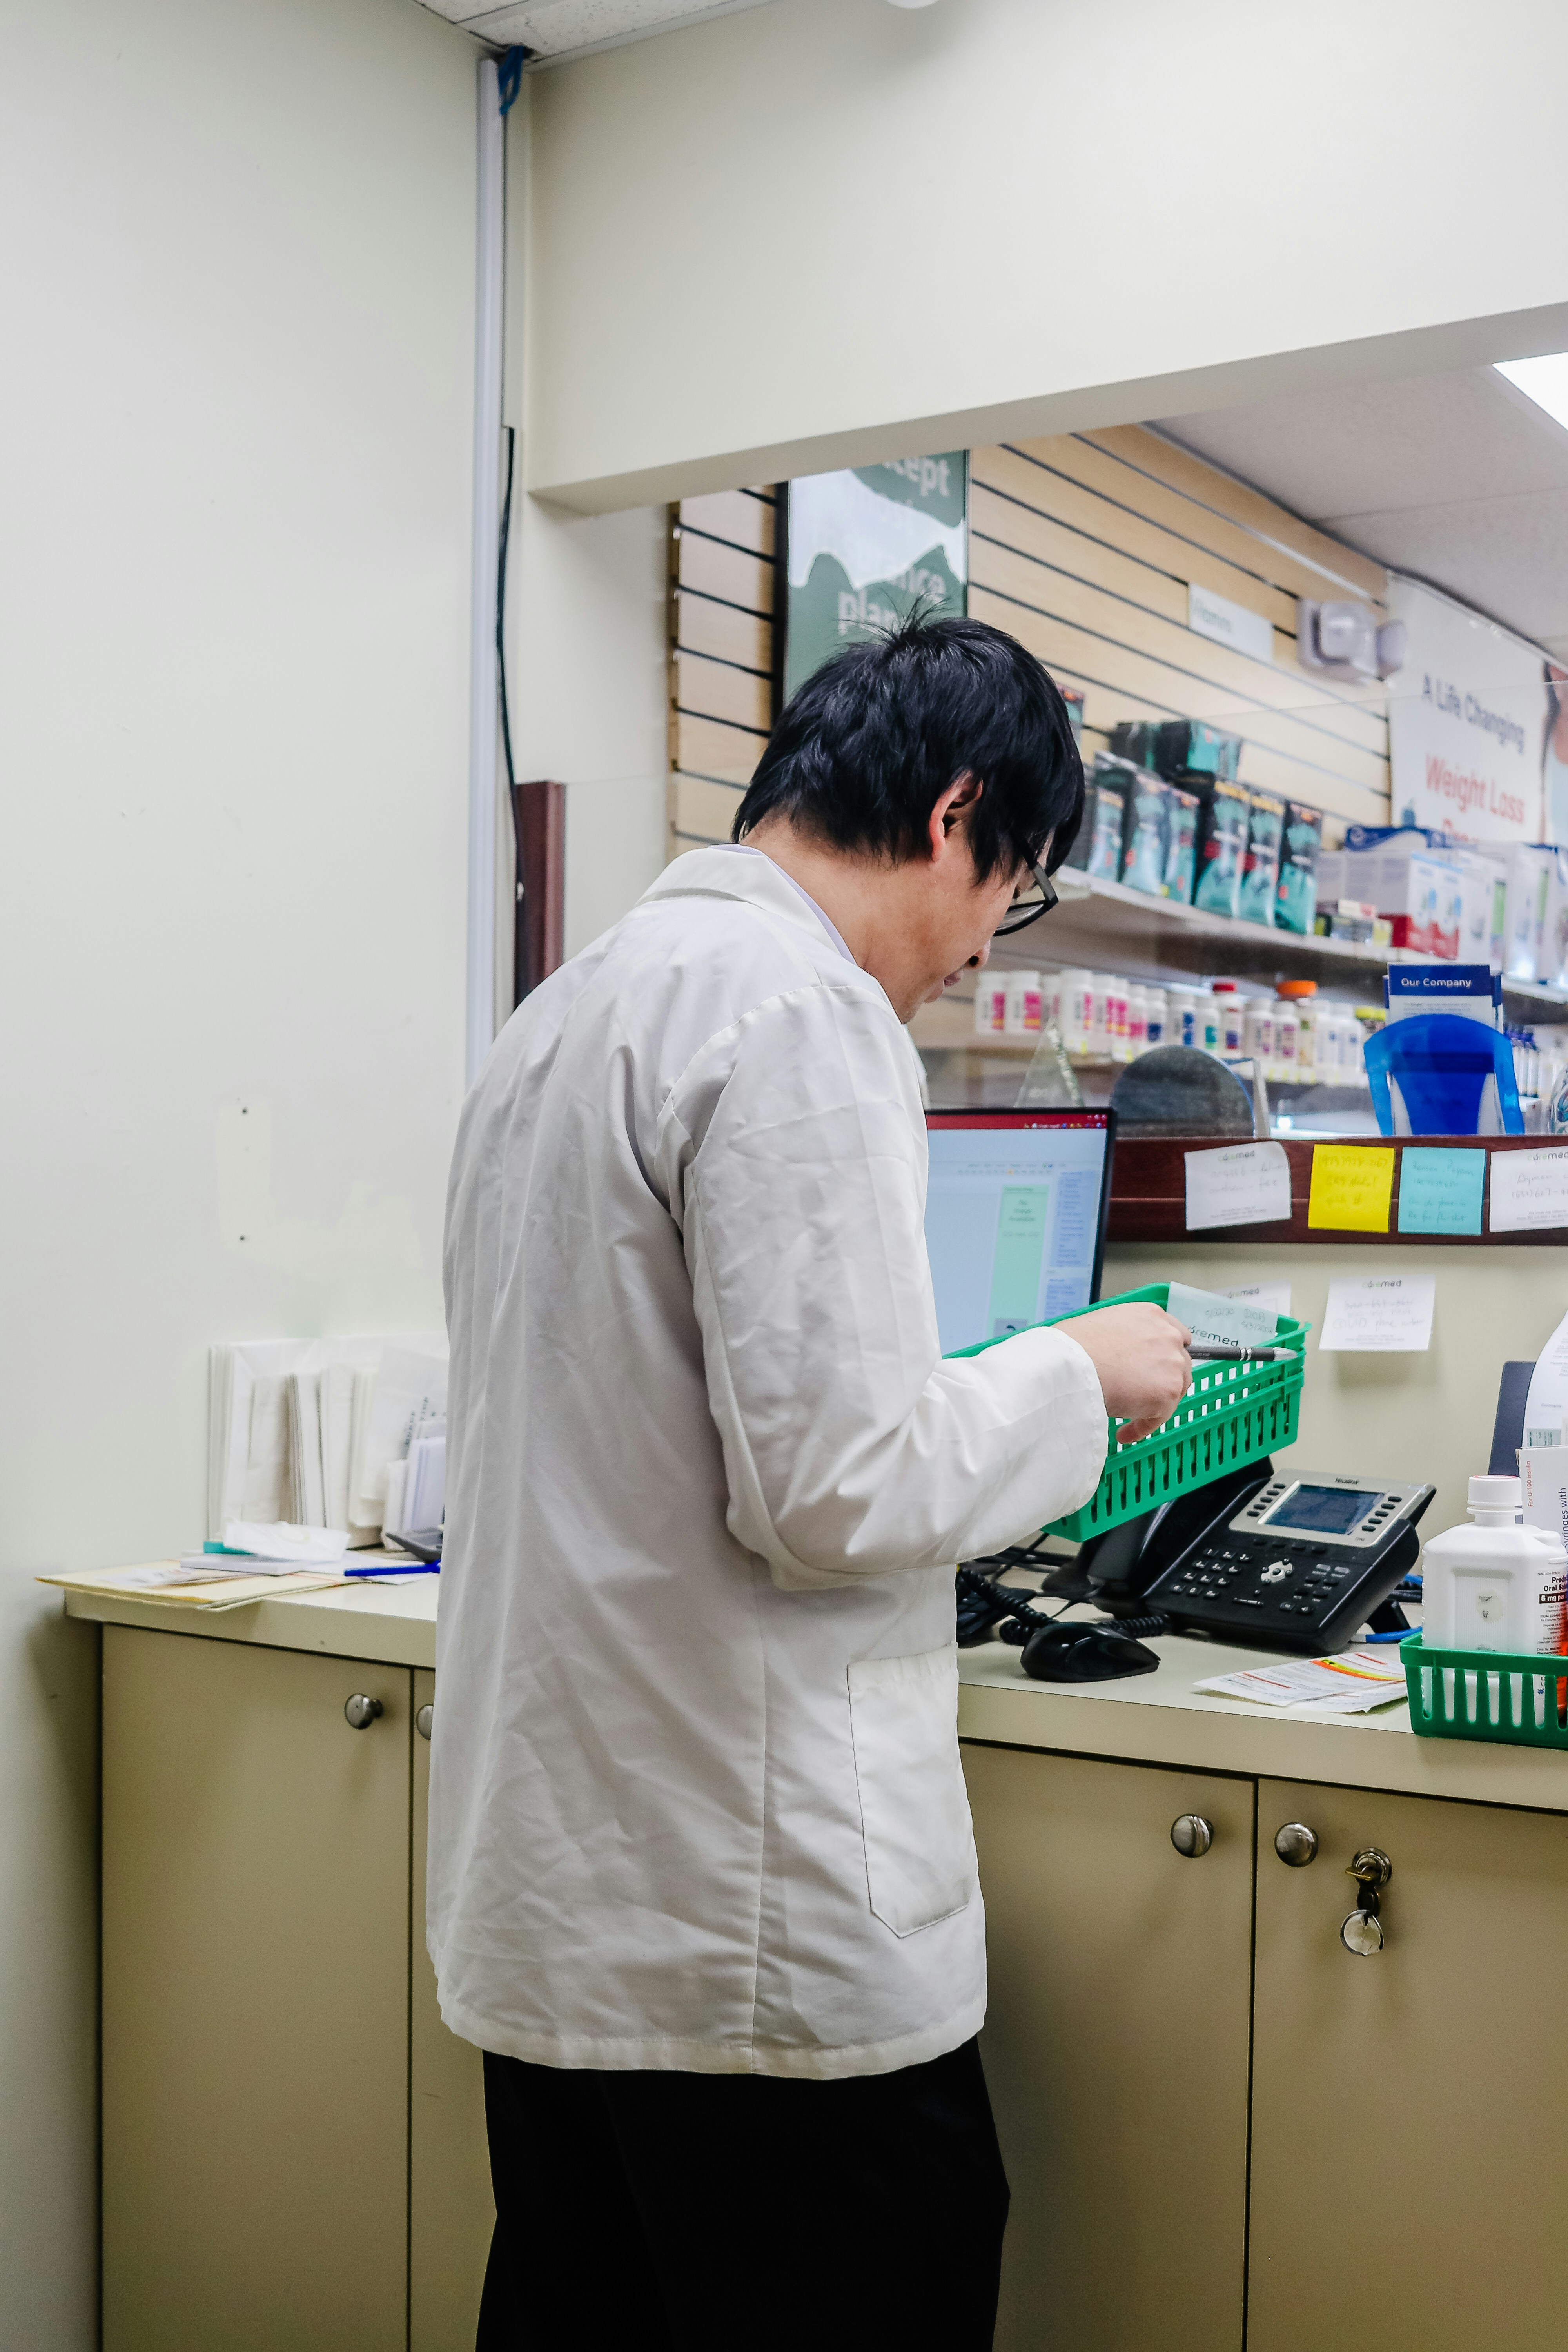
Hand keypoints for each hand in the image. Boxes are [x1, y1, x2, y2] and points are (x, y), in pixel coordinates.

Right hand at [1061, 1304, 1192, 1444]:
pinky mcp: (1168, 1392)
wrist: (1069, 1364)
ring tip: (1128, 1417)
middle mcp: (1167, 1335)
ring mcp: (1172, 1364)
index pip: (1176, 1335)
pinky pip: (1159, 1417)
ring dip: (1155, 1405)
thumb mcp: (1101, 1325)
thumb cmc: (1070, 1346)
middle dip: (1164, 1381)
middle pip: (1180, 1364)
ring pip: (1174, 1391)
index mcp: (1151, 1315)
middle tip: (1142, 1396)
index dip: (1166, 1356)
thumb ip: (1122, 1337)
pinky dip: (1142, 1427)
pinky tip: (1123, 1433)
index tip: (1158, 1368)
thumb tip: (1115, 1355)